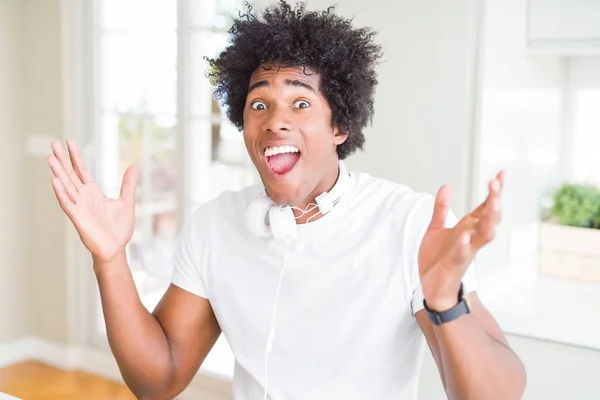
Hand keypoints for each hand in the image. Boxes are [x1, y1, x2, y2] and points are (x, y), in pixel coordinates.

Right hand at [47, 140, 138, 263]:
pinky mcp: (78, 218)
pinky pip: (67, 203)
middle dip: (62, 159)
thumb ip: (128, 184)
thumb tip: (133, 166)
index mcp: (94, 192)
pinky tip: (55, 181)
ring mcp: (79, 207)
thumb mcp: (126, 201)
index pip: (81, 170)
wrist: (116, 249)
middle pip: (70, 174)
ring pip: (66, 186)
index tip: (69, 142)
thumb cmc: (119, 228)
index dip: (76, 156)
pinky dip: (61, 192)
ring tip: (50, 158)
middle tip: (53, 143)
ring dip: (58, 173)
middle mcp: (84, 197)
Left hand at [418, 171, 503, 310]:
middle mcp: (471, 238)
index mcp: (467, 228)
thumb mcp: (436, 228)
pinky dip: (465, 245)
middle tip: (496, 183)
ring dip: (489, 220)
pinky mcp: (455, 264)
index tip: (501, 173)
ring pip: (484, 235)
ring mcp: (466, 251)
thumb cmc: (437, 258)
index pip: (484, 207)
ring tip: (493, 202)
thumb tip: (447, 186)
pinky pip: (463, 254)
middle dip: (494, 200)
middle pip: (489, 218)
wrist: (431, 287)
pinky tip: (464, 235)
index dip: (493, 191)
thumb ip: (441, 208)